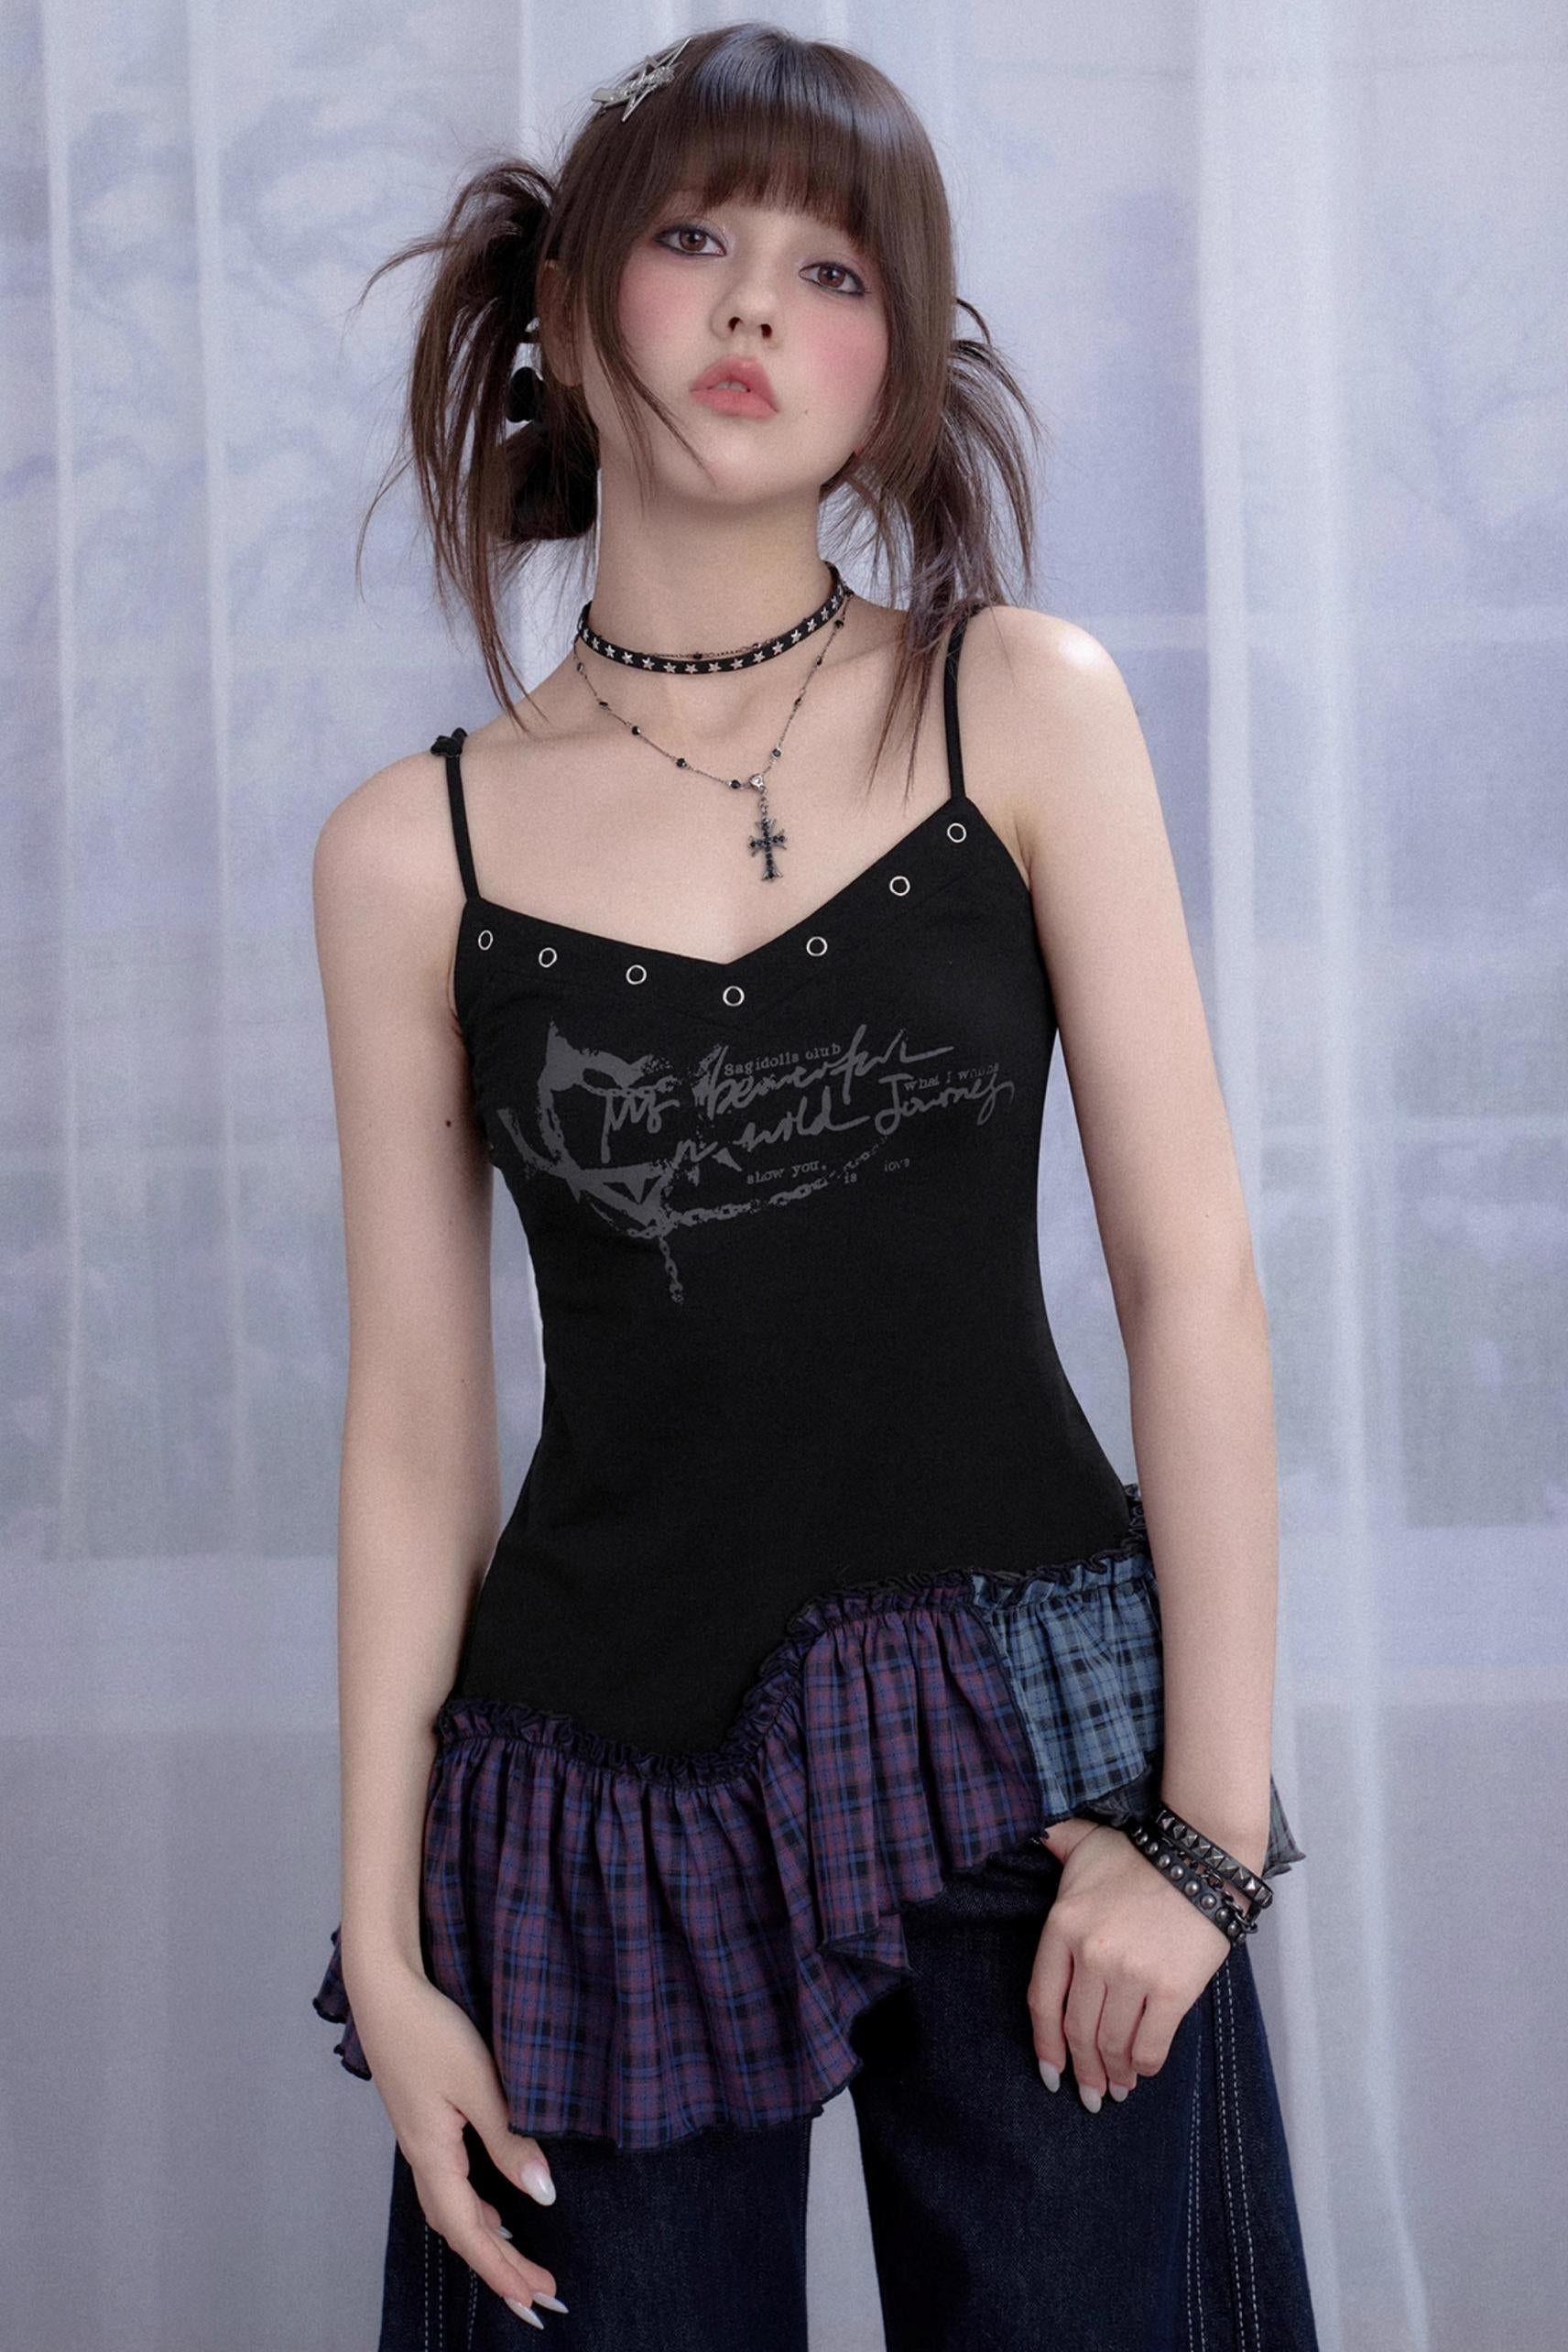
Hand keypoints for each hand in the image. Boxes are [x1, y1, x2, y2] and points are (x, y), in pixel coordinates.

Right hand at [344, 1956, 567, 2327]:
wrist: (384, 1989)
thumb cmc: (430, 2029)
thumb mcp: (479, 2083)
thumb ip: (509, 2140)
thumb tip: (543, 2194)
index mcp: (433, 2154)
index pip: (468, 2230)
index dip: (500, 2268)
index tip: (533, 2298)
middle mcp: (421, 2155)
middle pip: (458, 2228)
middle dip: (497, 2264)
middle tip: (537, 2291)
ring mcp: (418, 2138)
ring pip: (450, 2207)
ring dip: (484, 2237)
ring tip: (517, 2260)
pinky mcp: (421, 2120)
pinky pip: (447, 2183)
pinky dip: (471, 2207)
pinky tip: (492, 2204)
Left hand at [1028, 1822, 1240, 2111]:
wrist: (1202, 1854)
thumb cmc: (1141, 1852)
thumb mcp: (1084, 1841)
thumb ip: (1055, 1844)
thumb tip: (1034, 1837)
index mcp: (1063, 1925)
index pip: (1042, 2000)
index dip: (1044, 2045)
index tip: (1050, 2072)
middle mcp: (1091, 1954)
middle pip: (1077, 2030)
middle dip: (1082, 2070)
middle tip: (1088, 2093)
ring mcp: (1131, 1974)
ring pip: (1111, 2042)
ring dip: (1113, 2074)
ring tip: (1117, 2089)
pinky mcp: (1171, 1990)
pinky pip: (1150, 2043)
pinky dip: (1144, 2065)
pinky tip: (1143, 2070)